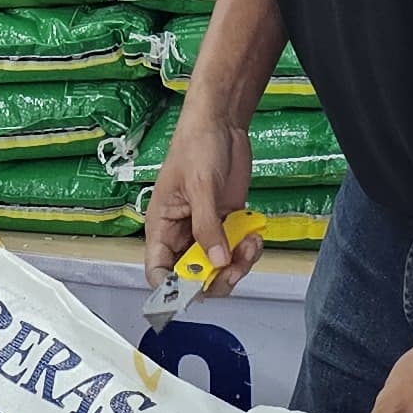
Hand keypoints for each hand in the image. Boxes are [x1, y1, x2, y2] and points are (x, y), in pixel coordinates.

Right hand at [143, 117, 257, 298]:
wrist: (222, 122)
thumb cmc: (196, 145)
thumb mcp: (200, 186)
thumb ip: (207, 226)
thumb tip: (215, 262)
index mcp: (162, 227)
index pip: (158, 271)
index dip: (172, 289)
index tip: (198, 289)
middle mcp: (182, 234)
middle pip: (193, 277)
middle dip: (216, 278)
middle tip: (234, 265)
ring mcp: (206, 230)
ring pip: (218, 267)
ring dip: (237, 264)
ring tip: (250, 243)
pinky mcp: (228, 223)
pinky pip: (236, 251)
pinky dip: (248, 250)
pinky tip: (255, 234)